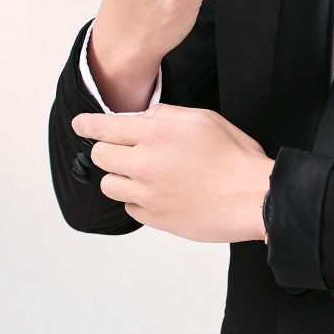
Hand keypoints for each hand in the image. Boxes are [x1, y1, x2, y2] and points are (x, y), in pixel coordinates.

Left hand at [69, 104, 274, 242]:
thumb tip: (145, 117)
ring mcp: (147, 194)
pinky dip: (138, 200)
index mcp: (156, 133)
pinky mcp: (155, 218)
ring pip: (109, 184)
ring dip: (120, 177)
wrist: (253, 198)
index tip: (80, 125)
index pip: (103, 127)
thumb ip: (167, 115)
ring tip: (143, 174)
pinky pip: (129, 208)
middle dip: (108, 150)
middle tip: (124, 151)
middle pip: (99, 156)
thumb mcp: (204, 119)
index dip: (86, 125)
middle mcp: (145, 163)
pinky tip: (160, 194)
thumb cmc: (235, 158)